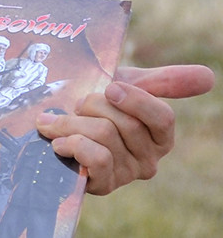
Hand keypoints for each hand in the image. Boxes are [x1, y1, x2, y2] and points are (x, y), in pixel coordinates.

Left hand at [35, 64, 214, 194]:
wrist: (54, 124)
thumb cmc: (98, 104)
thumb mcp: (130, 85)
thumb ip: (166, 80)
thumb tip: (209, 76)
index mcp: (160, 136)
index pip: (163, 118)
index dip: (136, 100)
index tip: (111, 87)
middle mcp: (149, 159)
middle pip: (125, 124)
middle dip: (92, 105)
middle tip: (77, 105)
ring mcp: (126, 175)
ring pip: (103, 135)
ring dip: (72, 121)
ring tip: (58, 122)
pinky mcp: (101, 186)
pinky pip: (94, 159)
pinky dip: (71, 144)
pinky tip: (59, 142)